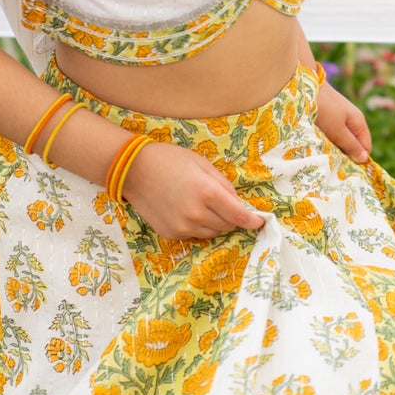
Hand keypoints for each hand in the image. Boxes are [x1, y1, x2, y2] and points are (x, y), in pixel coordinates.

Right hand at [119, 139, 266, 239]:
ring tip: (204, 205)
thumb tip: (238, 203)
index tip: (260, 221)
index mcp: (207, 192)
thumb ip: (223, 185)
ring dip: (216, 223)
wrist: (133, 171)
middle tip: (225, 204)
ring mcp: (183, 226)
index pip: (239, 215)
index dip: (253, 220)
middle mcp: (196, 214)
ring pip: (212, 233)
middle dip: (232, 217)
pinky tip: (188, 210)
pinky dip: (199, 226)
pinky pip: (195, 234)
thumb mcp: (202, 164)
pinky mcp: (172, 234)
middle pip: (227, 226)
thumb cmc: (170, 160)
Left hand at [315, 79, 371, 164]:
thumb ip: (351, 145)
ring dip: (334, 149)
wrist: (304, 87)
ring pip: (340, 141)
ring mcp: (338, 120)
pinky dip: (326, 142)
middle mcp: (350, 122)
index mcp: (358, 123)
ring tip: (325, 156)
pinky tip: (318, 146)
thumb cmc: (324, 108)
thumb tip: (365, 160)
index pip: (366, 147)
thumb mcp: (338, 130)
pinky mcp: (326, 120)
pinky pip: (331, 136)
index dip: (359, 159)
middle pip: (353, 145)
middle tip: (334, 164)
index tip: (347, 169)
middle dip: (345, 155)